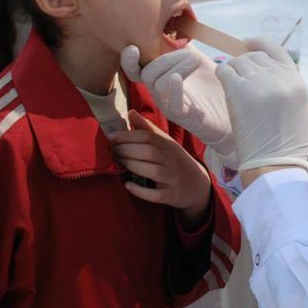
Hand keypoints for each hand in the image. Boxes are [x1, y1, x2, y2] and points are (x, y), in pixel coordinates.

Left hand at [110, 110, 212, 225]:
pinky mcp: (170, 195)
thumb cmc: (175, 160)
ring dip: (132, 166)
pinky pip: (155, 194)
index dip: (128, 135)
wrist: (197, 185)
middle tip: (113, 151)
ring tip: (119, 163)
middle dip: (127, 150)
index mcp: (170, 145)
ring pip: (152, 171)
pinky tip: (128, 184)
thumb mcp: (166, 143)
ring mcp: (172, 178)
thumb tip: (130, 112)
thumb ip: (148, 128)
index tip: (111, 136)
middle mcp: (172, 160)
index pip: (149, 136)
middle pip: (149, 152)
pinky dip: (140, 190)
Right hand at [121, 45, 236, 165]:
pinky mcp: (184, 117)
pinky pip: (171, 105)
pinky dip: (174, 90)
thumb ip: (182, 45)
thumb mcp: (195, 59)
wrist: (232, 111)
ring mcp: (170, 105)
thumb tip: (175, 25)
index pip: (135, 70)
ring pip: (158, 85)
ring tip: (196, 60)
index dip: (129, 61)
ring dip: (176, 67)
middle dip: (166, 58)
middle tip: (190, 53)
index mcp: (160, 78)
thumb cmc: (212, 85)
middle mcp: (160, 93)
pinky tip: (179, 78)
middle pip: (146, 74)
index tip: (134, 47)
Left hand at [214, 39, 307, 172]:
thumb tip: (274, 72)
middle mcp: (278, 76)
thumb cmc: (288, 142)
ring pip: (238, 62)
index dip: (260, 43)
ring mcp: (258, 82)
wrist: (275, 162)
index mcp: (295, 80)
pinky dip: (222, 76)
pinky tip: (224, 87)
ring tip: (233, 89)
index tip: (248, 42)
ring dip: (233, 72)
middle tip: (239, 79)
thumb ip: (289, 86)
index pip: (276, 49)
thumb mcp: (300, 108)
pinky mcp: (238, 90)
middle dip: (245, 65)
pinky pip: (224, 71)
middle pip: (254, 56)